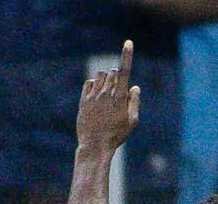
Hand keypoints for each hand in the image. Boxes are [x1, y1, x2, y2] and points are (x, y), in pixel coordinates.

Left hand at [76, 40, 139, 154]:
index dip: (127, 56)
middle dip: (118, 77)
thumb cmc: (116, 135)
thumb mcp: (132, 122)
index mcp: (120, 98)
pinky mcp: (83, 100)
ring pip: (101, 76)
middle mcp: (106, 94)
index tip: (128, 42)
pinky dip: (95, 85)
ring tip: (107, 95)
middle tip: (118, 94)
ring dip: (106, 80)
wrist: (95, 146)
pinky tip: (97, 96)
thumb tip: (134, 87)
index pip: (124, 72)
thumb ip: (134, 102)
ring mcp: (93, 96)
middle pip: (113, 72)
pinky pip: (89, 83)